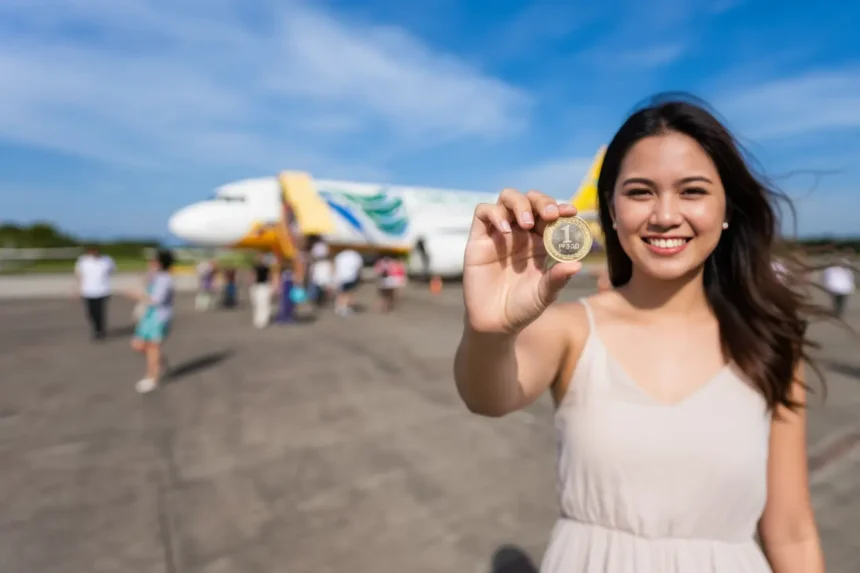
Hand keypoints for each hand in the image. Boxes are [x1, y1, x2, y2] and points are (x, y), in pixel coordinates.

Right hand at [464, 188, 582, 333]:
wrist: (495, 323)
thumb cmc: (523, 308)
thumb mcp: (545, 294)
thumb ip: (558, 278)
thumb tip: (577, 264)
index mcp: (541, 241)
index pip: (551, 215)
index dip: (561, 209)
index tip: (571, 212)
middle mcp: (521, 233)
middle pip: (530, 200)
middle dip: (542, 201)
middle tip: (551, 214)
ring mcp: (499, 233)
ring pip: (507, 199)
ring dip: (520, 204)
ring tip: (527, 223)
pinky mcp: (479, 239)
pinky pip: (483, 212)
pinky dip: (495, 214)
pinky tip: (506, 231)